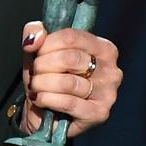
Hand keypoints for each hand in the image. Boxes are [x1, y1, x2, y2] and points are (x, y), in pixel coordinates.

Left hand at [19, 21, 122, 137]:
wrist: (44, 112)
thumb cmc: (47, 76)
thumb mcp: (38, 49)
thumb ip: (34, 31)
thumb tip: (35, 39)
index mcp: (102, 47)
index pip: (70, 37)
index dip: (46, 45)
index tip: (35, 53)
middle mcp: (111, 69)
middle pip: (69, 58)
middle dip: (42, 65)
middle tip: (34, 73)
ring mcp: (108, 92)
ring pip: (67, 82)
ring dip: (42, 84)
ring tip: (36, 86)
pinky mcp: (99, 113)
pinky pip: (68, 102)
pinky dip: (47, 99)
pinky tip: (40, 99)